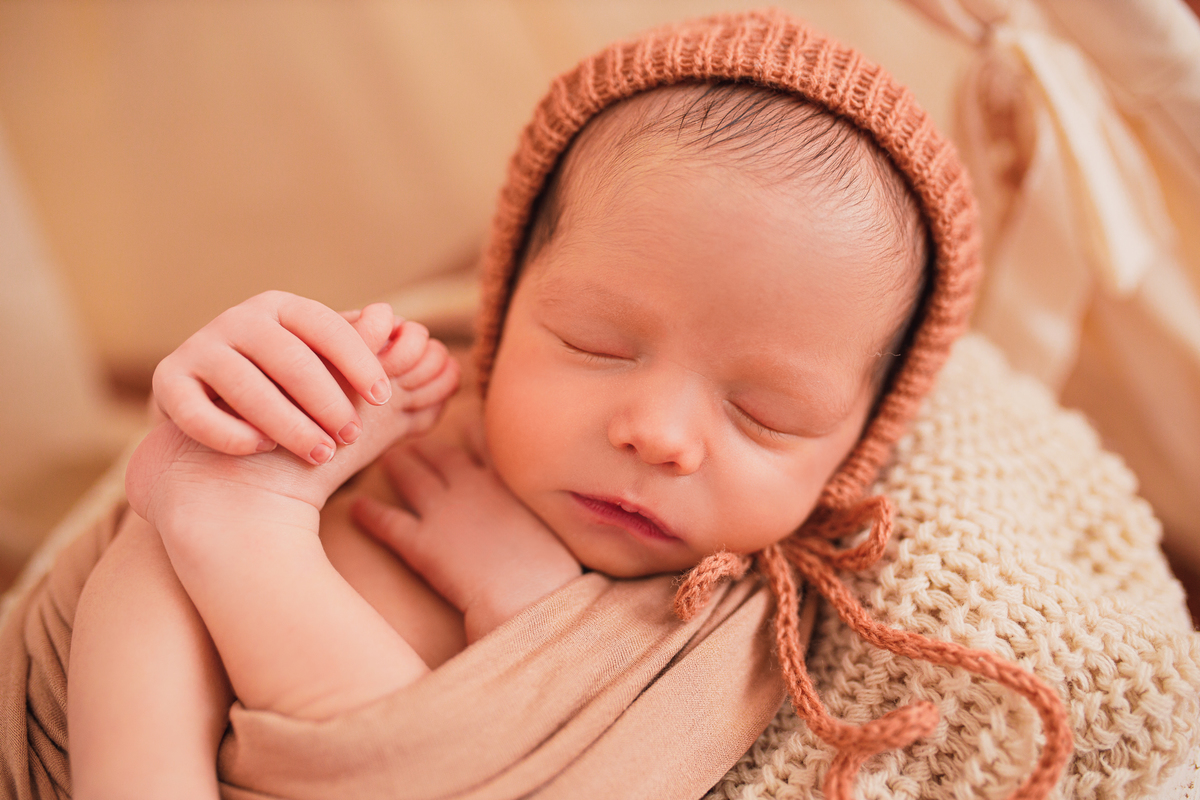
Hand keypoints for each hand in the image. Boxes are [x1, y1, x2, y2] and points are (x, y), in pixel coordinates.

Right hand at [152, 291, 453, 464]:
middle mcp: (240, 319)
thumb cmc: (292, 407)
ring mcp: (200, 347)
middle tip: (352, 435)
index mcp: (285, 309)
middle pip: (288, 355)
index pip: (327, 326)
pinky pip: (195, 408)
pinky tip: (258, 449)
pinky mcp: (167, 384)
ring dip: (285, 420)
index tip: (385, 397)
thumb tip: (434, 352)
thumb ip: (377, 366)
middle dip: (324, 397)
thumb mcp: (334, 383)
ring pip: (244, 382)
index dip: (357, 360)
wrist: (220, 452)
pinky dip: (229, 431)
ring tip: (319, 452)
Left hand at [351, 440, 581, 642]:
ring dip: (396, 466)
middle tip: (409, 438)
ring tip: (383, 459)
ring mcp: (443, 512)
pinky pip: (388, 522)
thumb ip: (541, 506)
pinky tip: (355, 508)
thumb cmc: (551, 569)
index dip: (468, 432)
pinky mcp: (421, 542)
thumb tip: (540, 506)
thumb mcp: (557, 525)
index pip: (482, 443)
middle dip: (424, 445)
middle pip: (440, 454)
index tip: (459, 422)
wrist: (530, 594)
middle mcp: (470, 487)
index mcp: (504, 481)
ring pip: (410, 477)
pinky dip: (369, 514)